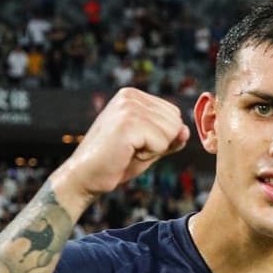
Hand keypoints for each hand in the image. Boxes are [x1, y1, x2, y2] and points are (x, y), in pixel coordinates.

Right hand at [50, 88, 189, 210]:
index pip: (174, 115)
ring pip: (171, 132)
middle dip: (160, 143)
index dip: (163, 137)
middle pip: (175, 122)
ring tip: (129, 150)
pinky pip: (162, 143)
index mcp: (133, 96)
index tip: (137, 142)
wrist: (86, 177)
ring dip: (154, 149)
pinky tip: (127, 153)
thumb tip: (186, 130)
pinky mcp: (127, 123)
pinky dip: (148, 155)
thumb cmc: (117, 161)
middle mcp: (129, 96)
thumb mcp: (151, 147)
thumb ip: (171, 138)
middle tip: (132, 148)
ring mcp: (127, 107)